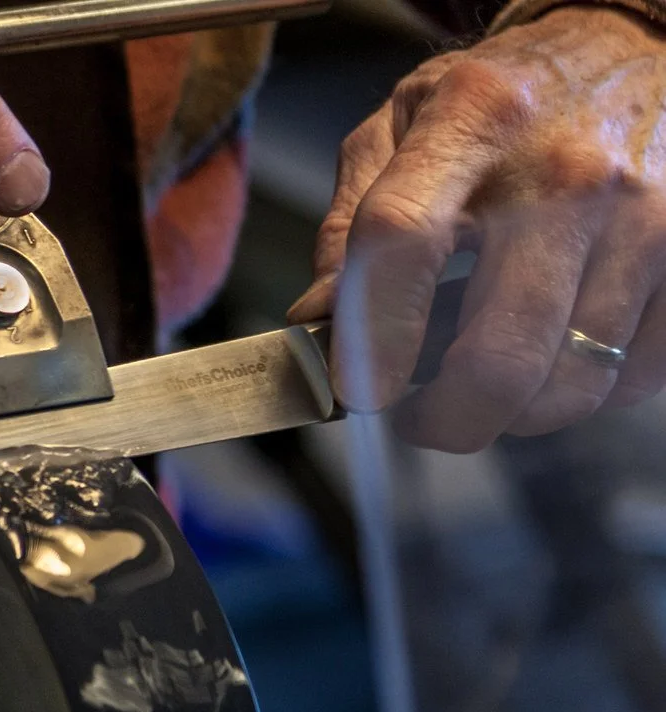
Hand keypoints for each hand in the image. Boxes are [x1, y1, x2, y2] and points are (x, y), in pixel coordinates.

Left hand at [288, 6, 665, 452]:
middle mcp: (567, 174)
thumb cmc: (504, 99)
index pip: (402, 241)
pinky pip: (630, 379)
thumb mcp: (403, 125)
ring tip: (480, 380)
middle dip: (445, 419)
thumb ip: (351, 222)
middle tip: (419, 418)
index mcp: (474, 122)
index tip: (355, 390)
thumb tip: (318, 320)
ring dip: (510, 412)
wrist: (634, 52)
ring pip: (569, 385)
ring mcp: (644, 221)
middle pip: (498, 353)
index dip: (371, 335)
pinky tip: (549, 354)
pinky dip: (578, 390)